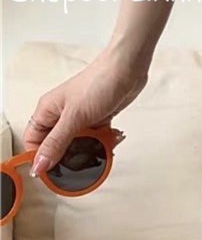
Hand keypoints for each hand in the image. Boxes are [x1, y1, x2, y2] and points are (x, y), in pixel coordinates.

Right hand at [24, 46, 148, 175]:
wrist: (128, 68)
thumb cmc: (99, 81)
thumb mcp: (74, 117)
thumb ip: (57, 143)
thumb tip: (39, 164)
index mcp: (47, 111)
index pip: (34, 142)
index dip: (40, 158)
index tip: (52, 171)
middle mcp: (62, 114)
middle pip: (58, 145)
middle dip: (71, 154)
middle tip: (82, 161)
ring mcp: (81, 116)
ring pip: (80, 142)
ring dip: (92, 147)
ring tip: (102, 147)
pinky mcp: (99, 116)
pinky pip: (97, 136)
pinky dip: (105, 140)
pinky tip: (113, 138)